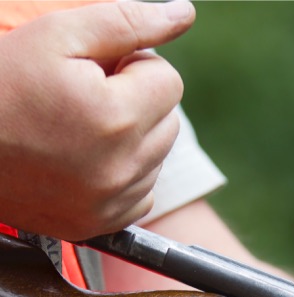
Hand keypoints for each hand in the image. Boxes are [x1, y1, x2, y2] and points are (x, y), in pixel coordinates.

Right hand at [0, 1, 195, 239]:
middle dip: (134, 101)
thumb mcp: (55, 35)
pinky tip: (79, 158)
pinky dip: (120, 173)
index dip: (131, 66)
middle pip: (167, 120)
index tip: (93, 69)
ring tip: (74, 126)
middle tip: (80, 96)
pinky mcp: (100, 224)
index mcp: (116, 117)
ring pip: (156, 156)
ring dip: (129, 136)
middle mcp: (121, 167)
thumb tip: (183, 15)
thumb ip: (125, 21)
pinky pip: (140, 193)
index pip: (168, 80)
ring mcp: (111, 202)